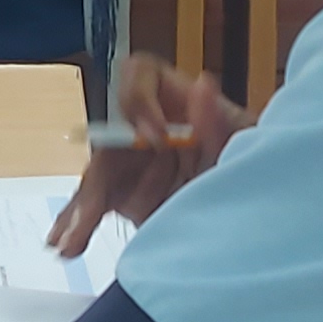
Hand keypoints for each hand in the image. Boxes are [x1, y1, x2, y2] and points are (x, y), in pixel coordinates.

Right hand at [47, 54, 248, 257]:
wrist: (259, 202)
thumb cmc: (255, 158)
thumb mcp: (246, 138)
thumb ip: (221, 116)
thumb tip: (202, 83)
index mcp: (175, 98)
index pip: (139, 77)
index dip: (139, 101)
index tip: (156, 137)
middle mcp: (147, 126)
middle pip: (110, 136)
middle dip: (101, 174)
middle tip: (98, 205)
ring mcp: (134, 163)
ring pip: (98, 177)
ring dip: (81, 209)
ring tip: (67, 242)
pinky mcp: (126, 196)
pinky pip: (97, 206)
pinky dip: (79, 225)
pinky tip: (63, 244)